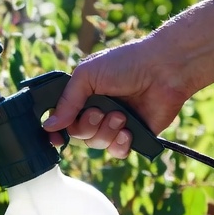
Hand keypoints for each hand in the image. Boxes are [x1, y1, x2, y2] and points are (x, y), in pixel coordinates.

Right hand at [41, 37, 192, 157]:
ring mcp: (114, 124)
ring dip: (107, 131)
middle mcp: (96, 111)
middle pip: (77, 134)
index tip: (55, 136)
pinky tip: (128, 131)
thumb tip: (49, 126)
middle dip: (87, 125)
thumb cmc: (126, 63)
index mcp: (82, 96)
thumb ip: (66, 101)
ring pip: (96, 144)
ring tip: (122, 116)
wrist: (164, 69)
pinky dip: (120, 144)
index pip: (62, 119)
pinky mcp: (133, 135)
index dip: (56, 129)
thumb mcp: (87, 75)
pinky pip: (116, 151)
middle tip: (101, 111)